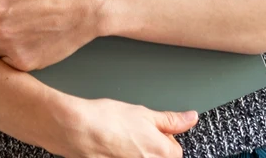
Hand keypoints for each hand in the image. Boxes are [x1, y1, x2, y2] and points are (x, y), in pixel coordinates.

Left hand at [0, 0, 102, 70]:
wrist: (81, 13)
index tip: (4, 11)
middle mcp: (0, 29)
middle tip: (19, 20)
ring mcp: (11, 48)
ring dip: (5, 42)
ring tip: (27, 31)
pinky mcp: (23, 63)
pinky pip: (7, 62)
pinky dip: (15, 54)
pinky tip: (31, 42)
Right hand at [54, 96, 198, 157]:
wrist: (76, 129)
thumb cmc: (106, 119)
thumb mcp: (144, 112)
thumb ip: (171, 119)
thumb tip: (190, 118)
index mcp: (162, 152)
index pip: (175, 150)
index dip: (162, 137)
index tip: (150, 129)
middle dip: (150, 148)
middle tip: (132, 135)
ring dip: (134, 153)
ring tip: (119, 141)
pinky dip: (119, 155)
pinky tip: (109, 148)